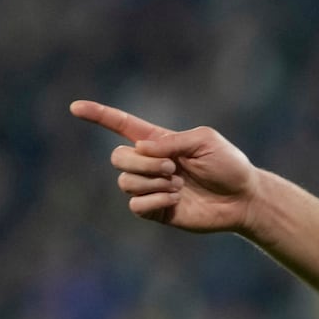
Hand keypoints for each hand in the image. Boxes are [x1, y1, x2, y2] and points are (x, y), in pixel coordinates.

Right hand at [70, 100, 258, 233]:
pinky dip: (155, 200)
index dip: (98, 115)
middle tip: (172, 168)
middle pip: (117, 157)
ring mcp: (151, 188)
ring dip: (152, 182)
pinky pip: (136, 205)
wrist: (244, 199)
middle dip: (142, 162)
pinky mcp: (156, 211)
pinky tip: (176, 200)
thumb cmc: (229, 166)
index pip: (121, 125)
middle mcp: (150, 164)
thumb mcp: (205, 141)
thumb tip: (141, 149)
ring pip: (125, 182)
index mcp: (159, 142)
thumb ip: (172, 141)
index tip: (74, 107)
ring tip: (179, 185)